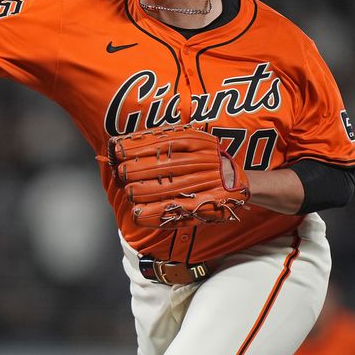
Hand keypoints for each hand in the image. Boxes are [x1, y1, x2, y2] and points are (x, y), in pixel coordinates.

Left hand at [106, 126, 248, 226]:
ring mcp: (203, 185)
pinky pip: (175, 210)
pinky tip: (138, 213)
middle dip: (137, 169)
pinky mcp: (203, 207)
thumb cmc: (207, 161)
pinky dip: (153, 213)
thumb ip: (166, 140)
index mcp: (198, 141)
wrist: (237, 183)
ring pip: (166, 188)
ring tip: (128, 192)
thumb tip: (127, 144)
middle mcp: (202, 161)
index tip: (117, 150)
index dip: (137, 147)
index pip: (162, 142)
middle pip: (163, 165)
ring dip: (142, 191)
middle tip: (121, 173)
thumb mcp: (193, 142)